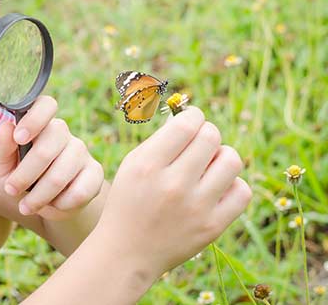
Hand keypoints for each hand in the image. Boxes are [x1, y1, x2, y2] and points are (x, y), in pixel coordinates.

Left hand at [0, 95, 104, 220]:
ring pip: (60, 174)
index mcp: (39, 124)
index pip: (45, 104)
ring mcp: (81, 151)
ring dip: (39, 196)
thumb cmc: (18, 178)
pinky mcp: (95, 173)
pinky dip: (61, 204)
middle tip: (11, 190)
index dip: (33, 119)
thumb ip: (2, 147)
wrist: (43, 204)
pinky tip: (53, 205)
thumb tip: (7, 127)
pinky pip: (80, 191)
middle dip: (25, 175)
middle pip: (48, 146)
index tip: (19, 138)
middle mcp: (63, 133)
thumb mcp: (1, 166)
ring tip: (26, 207)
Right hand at [92, 106, 251, 276]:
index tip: (191, 123)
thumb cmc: (130, 201)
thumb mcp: (132, 166)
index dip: (194, 117)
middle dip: (208, 134)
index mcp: (147, 165)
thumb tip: (195, 119)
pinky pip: (242, 191)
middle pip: (211, 137)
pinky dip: (232, 185)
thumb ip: (162, 142)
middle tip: (199, 145)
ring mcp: (195, 207)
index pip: (187, 124)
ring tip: (209, 166)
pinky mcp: (212, 226)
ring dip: (222, 157)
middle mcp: (172, 184)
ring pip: (231, 160)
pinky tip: (216, 188)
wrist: (127, 252)